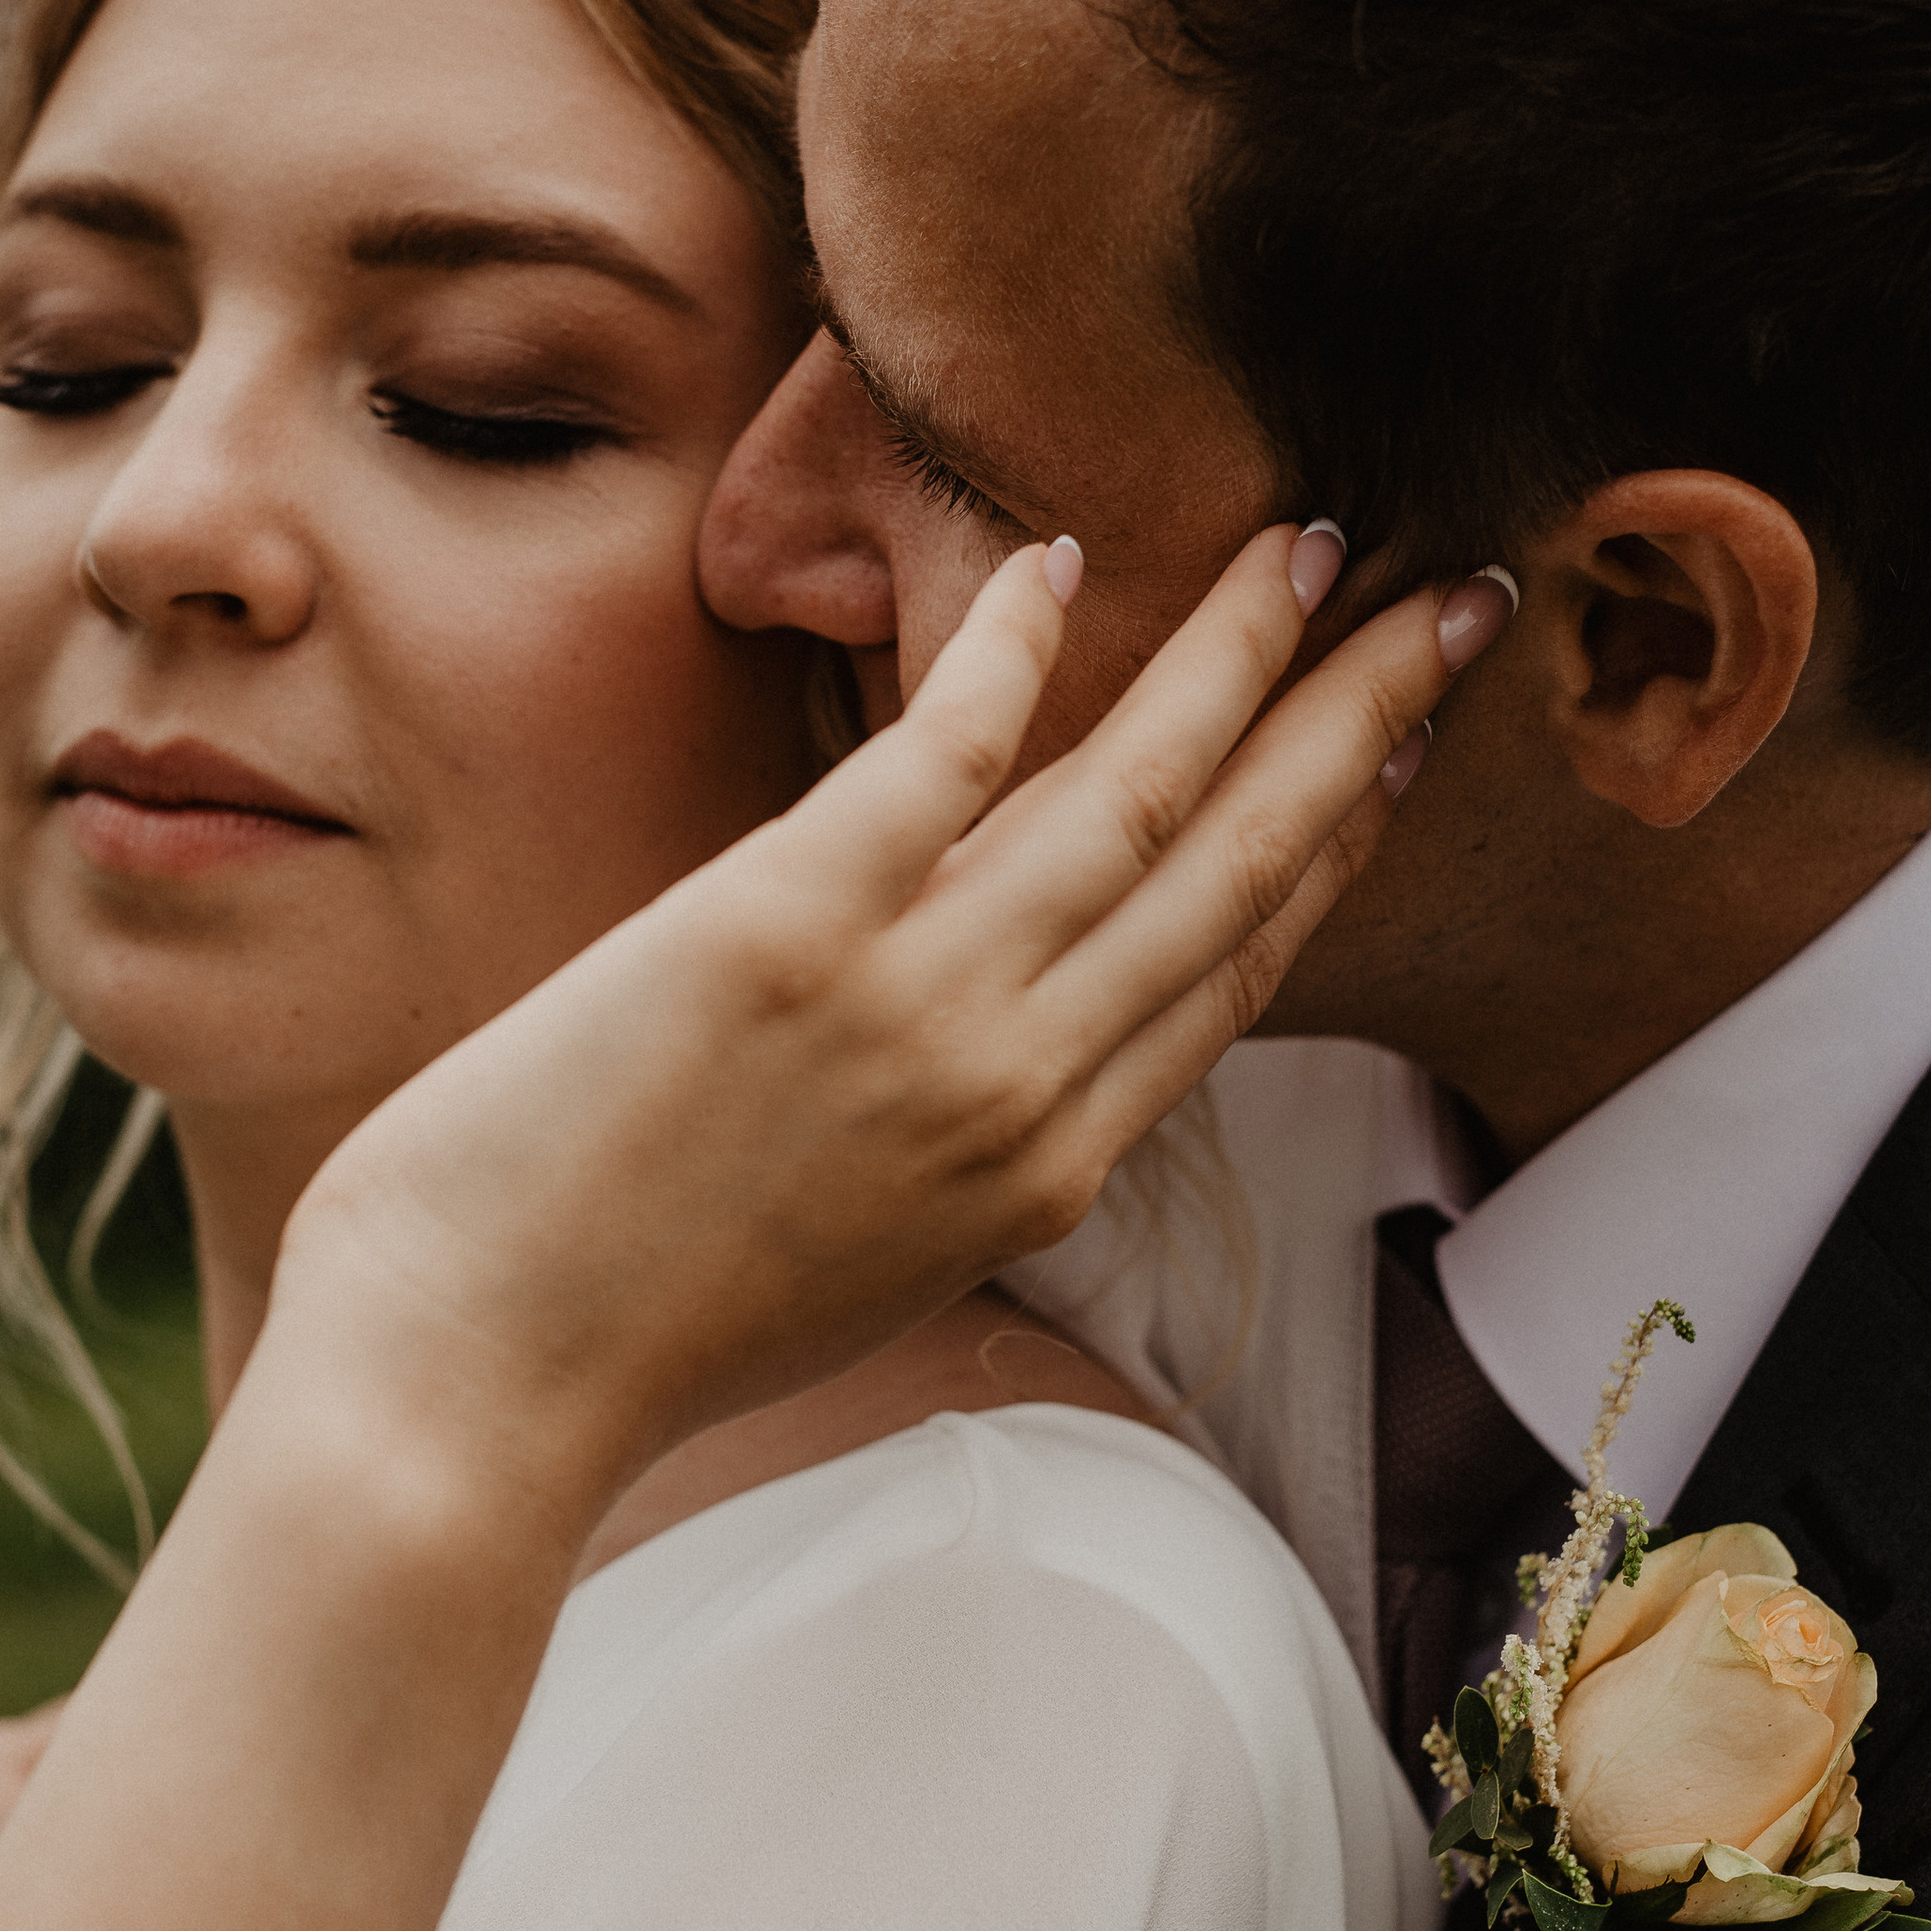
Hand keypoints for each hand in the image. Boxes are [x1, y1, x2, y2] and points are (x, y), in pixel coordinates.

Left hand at [268, 523, 1480, 1528]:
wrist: (475, 1387)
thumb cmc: (624, 1333)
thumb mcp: (854, 1257)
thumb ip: (948, 1145)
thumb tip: (978, 1038)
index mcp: (1042, 1175)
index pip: (1232, 977)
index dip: (1331, 844)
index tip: (1395, 744)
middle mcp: (1020, 1089)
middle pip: (1241, 872)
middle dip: (1360, 721)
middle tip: (1456, 600)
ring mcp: (916, 1005)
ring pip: (1136, 798)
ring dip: (1242, 658)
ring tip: (1315, 543)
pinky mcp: (787, 924)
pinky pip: (946, 753)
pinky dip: (1015, 653)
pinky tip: (1063, 564)